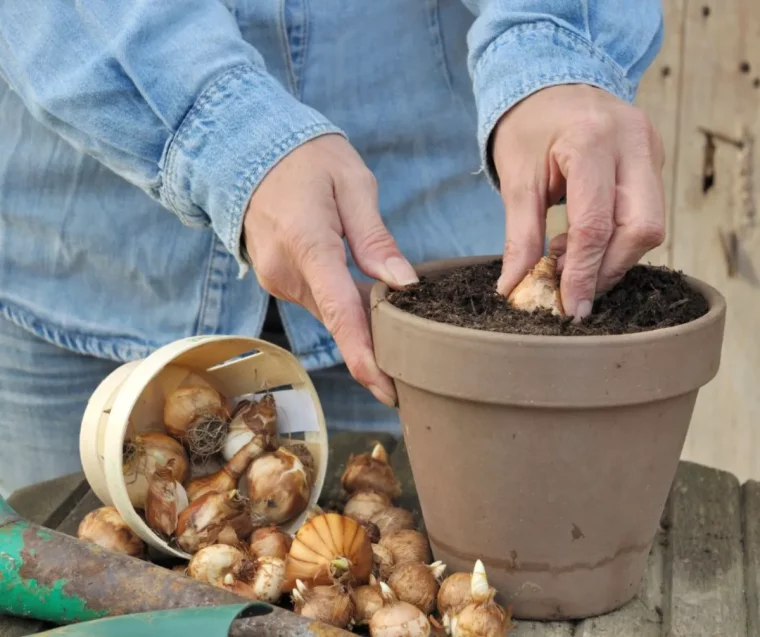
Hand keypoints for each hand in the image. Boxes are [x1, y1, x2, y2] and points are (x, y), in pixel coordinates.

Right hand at [243, 135, 417, 406]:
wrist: (248, 149)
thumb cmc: (307, 158)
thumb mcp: (352, 182)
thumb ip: (376, 237)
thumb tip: (404, 283)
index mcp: (307, 244)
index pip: (340, 312)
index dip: (365, 356)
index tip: (387, 390)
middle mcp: (285, 272)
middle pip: (339, 321)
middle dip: (375, 346)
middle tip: (418, 366)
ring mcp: (276, 279)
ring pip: (330, 314)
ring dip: (362, 323)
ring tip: (404, 333)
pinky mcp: (277, 279)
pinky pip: (319, 302)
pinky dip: (344, 308)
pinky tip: (371, 305)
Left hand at [491, 85, 665, 318]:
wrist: (551, 80)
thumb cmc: (528, 126)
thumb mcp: (516, 178)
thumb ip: (520, 236)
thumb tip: (515, 287)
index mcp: (592, 141)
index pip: (597, 223)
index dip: (585, 273)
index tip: (571, 307)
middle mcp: (633, 143)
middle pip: (641, 229)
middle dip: (607, 268)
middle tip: (572, 289)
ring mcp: (651, 150)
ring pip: (650, 226)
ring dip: (612, 257)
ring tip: (569, 261)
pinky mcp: (654, 160)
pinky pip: (646, 213)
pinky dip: (616, 239)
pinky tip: (583, 244)